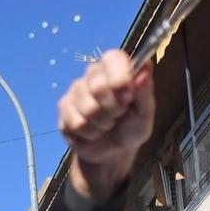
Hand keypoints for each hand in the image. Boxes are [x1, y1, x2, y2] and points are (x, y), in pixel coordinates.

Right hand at [60, 50, 153, 200]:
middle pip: (99, 87)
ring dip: (101, 124)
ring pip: (88, 108)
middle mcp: (93, 74)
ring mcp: (76, 90)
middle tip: (118, 116)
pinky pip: (76, 122)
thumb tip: (145, 67)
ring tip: (106, 125)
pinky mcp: (64, 108)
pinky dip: (89, 133)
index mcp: (116, 68)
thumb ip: (145, 91)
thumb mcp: (145, 114)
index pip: (113, 58)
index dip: (120, 79)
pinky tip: (93, 131)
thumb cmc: (131, 128)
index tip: (128, 97)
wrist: (112, 152)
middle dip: (113, 109)